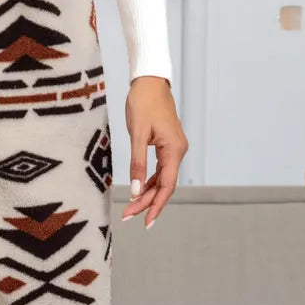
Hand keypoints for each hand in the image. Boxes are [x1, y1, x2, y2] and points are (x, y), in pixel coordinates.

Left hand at [120, 76, 188, 228]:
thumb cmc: (143, 103)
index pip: (167, 185)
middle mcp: (178, 151)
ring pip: (161, 179)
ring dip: (146, 194)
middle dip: (146, 203)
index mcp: (174, 149)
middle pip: (164, 185)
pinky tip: (138, 192)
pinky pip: (159, 170)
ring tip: (129, 209)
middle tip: (127, 216)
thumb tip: (134, 191)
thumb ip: (137, 163)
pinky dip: (148, 182)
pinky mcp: (166, 146)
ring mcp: (173, 149)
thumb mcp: (137, 134)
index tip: (147, 222)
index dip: (156, 205)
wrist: (149, 81)